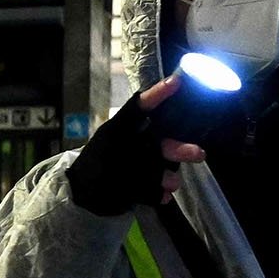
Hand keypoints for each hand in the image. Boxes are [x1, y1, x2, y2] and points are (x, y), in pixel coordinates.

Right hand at [67, 73, 206, 215]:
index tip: (177, 82)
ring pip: (155, 173)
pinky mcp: (119, 192)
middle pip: (154, 145)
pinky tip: (162, 195)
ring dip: (168, 178)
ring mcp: (117, 171)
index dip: (156, 95)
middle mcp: (118, 146)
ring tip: (173, 183)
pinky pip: (149, 194)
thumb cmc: (102, 156)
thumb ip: (141, 130)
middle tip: (200, 153)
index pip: (136, 107)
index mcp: (115, 128)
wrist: (78, 189)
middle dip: (178, 150)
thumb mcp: (113, 136)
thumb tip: (179, 121)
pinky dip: (158, 195)